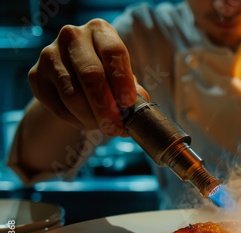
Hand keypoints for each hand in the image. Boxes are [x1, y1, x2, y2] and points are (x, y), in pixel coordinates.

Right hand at [28, 19, 148, 135]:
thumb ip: (133, 91)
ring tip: (104, 127)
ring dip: (91, 118)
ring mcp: (50, 54)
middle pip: (90, 75)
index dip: (122, 80)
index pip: (113, 52)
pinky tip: (87, 122)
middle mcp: (73, 36)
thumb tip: (137, 106)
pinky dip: (76, 121)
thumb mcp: (125, 79)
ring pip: (72, 95)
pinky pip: (58, 107)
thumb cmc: (109, 77)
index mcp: (100, 30)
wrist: (75, 80)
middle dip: (106, 107)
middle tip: (115, 127)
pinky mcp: (36, 76)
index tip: (128, 103)